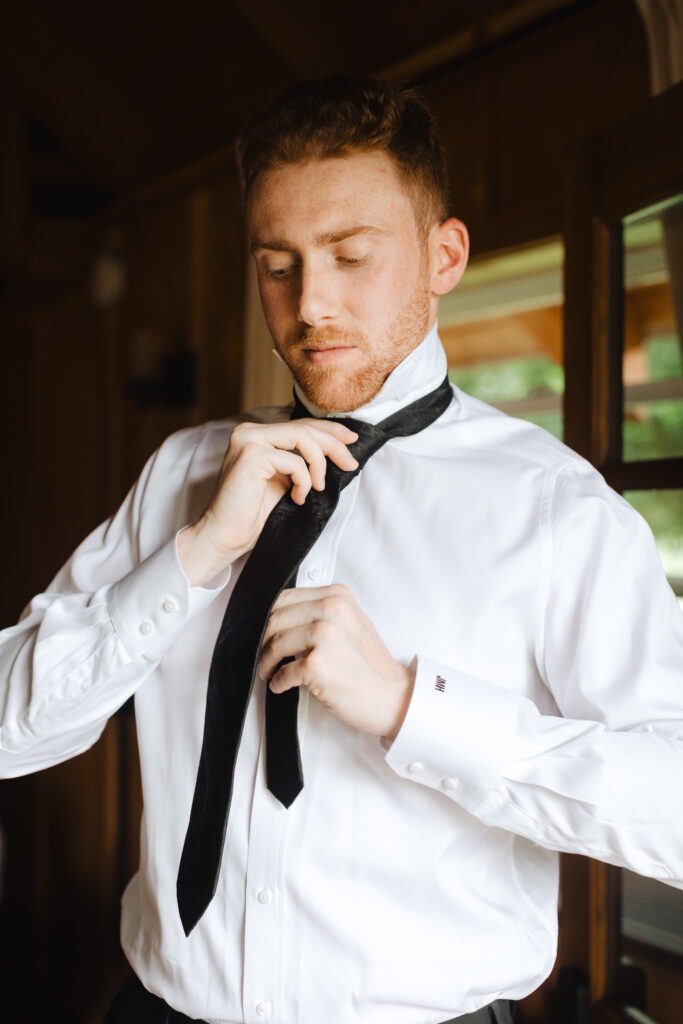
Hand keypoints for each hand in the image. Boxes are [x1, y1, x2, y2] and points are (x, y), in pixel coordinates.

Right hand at [177, 420, 358, 585]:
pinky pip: (294, 461)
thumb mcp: (285, 482)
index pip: (300, 425)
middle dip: (334, 445)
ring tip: (319, 487)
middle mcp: (249, 432)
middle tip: (350, 464)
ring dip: (320, 463)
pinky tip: (297, 498)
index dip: (329, 431)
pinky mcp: (250, 454)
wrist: (224, 536)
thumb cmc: (253, 516)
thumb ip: (301, 463)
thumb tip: (338, 454)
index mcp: (257, 436)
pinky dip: (303, 480)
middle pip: (304, 428)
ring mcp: (248, 440)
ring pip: (302, 436)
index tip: (351, 441)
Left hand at [259, 584, 415, 740]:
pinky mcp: (317, 665)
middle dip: (263, 640)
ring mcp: (324, 636)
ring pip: (274, 643)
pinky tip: (281, 685)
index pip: (284, 598)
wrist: (393, 696)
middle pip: (274, 619)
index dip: (267, 617)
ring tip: (269, 671)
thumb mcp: (350, 622)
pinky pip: (282, 672)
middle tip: (262, 655)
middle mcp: (331, 610)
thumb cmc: (369, 665)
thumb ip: (319, 612)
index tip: (265, 634)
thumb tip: (279, 616)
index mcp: (337, 596)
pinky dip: (278, 682)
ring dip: (266, 662)